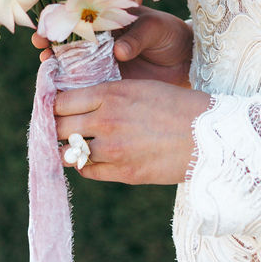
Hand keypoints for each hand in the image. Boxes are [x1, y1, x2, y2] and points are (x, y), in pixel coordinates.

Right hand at [31, 8, 193, 86]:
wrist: (185, 59)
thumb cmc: (169, 34)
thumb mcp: (155, 28)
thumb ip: (136, 36)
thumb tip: (119, 51)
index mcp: (107, 20)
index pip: (77, 19)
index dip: (57, 23)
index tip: (45, 32)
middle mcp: (99, 42)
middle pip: (68, 44)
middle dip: (51, 48)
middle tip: (42, 54)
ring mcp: (101, 63)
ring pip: (73, 67)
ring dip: (58, 72)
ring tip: (48, 77)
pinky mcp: (108, 84)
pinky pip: (87, 88)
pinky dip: (74, 93)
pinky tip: (63, 98)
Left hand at [54, 78, 212, 184]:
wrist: (207, 135)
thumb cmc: (176, 106)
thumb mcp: (140, 88)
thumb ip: (107, 95)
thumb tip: (76, 104)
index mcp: (111, 93)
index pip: (61, 100)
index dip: (53, 104)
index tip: (53, 108)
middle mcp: (107, 120)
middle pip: (59, 126)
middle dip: (56, 127)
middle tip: (58, 128)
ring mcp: (113, 149)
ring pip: (69, 152)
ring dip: (69, 148)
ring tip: (75, 145)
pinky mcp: (122, 173)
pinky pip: (87, 171)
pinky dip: (85, 166)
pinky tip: (94, 158)